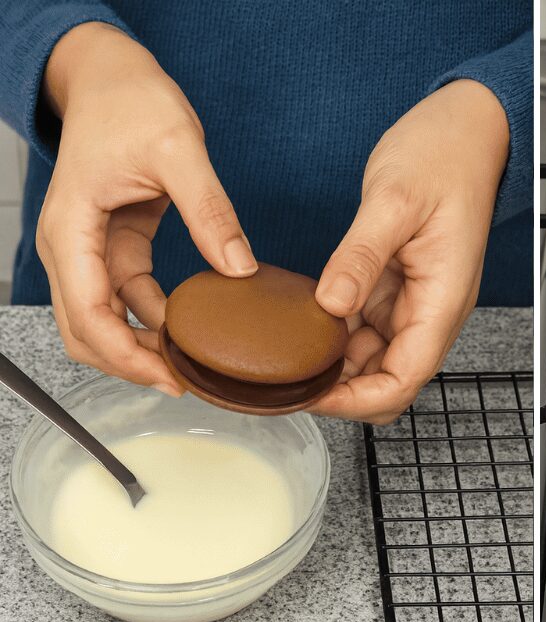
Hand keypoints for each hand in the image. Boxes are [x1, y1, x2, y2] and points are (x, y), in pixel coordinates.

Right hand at [39, 21, 256, 392]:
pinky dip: (153, 323)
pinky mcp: (111, 250)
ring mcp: (88, 251)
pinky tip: (192, 332)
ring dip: (142, 348)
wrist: (112, 76)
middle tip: (187, 383)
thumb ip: (209, 208)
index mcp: (72, 226)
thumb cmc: (131, 99)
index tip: (170, 378)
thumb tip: (239, 268)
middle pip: (86, 332)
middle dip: (131, 364)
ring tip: (194, 365)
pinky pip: (126, 302)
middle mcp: (69, 246)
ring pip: (103, 324)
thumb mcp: (179, 146)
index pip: (87, 313)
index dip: (126, 356)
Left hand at [311, 79, 509, 423]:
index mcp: (441, 304)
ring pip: (372, 362)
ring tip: (286, 357)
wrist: (463, 132)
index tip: (312, 393)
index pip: (402, 380)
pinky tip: (301, 326)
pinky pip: (363, 331)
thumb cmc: (443, 158)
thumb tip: (332, 303)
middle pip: (387, 383)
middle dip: (342, 393)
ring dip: (334, 367)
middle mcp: (429, 314)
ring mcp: (411, 305)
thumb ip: (361, 256)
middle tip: (288, 381)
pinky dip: (333, 338)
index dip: (357, 400)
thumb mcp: (394, 201)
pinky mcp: (393, 291)